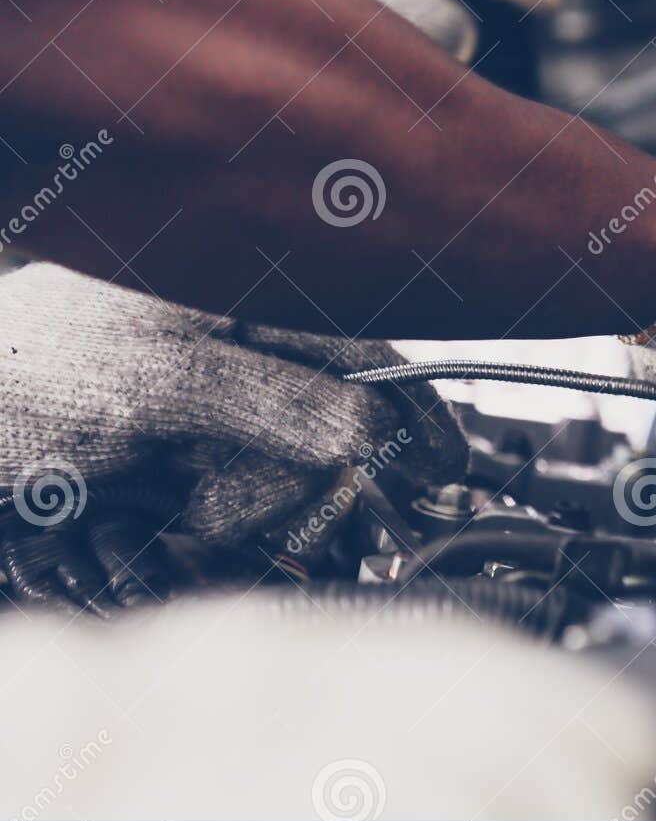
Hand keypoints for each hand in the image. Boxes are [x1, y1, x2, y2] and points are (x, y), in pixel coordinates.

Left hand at [0, 264, 465, 562]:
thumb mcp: (154, 384)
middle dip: (309, 474)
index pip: (358, 344)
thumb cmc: (18, 383)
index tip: (447, 465)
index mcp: (233, 296)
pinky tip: (168, 519)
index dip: (411, 405)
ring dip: (251, 506)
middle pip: (334, 418)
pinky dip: (218, 523)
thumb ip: (275, 400)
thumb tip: (375, 427)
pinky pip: (240, 502)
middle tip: (260, 505)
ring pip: (290, 469)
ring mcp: (206, 405)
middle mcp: (229, 346)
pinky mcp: (180, 460)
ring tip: (181, 507)